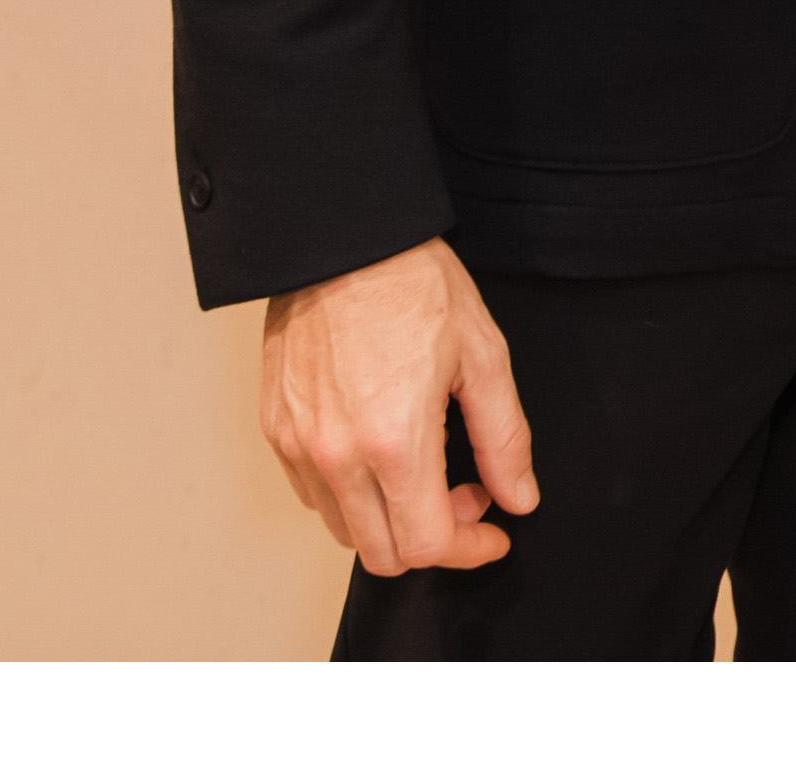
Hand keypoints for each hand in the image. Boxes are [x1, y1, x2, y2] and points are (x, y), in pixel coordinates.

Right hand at [258, 236, 538, 575]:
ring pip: (345, 530)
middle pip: (383, 554)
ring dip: (389, 519)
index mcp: (395, 442)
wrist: (342, 241)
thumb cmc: (413, 286)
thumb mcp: (482, 356)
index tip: (492, 532)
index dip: (469, 549)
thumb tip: (519, 499)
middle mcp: (337, 457)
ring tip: (423, 468)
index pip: (427, 545)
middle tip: (463, 491)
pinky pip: (313, 495)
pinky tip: (381, 451)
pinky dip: (351, 494)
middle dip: (433, 538)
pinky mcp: (276, 432)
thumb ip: (504, 439)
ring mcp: (299, 447)